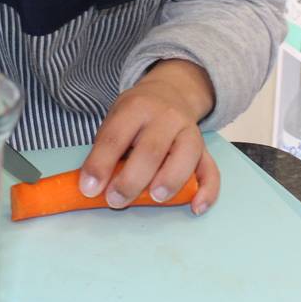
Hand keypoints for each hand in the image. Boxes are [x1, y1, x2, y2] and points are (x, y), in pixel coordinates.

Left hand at [79, 59, 218, 214]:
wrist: (170, 93)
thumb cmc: (136, 116)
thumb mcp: (115, 120)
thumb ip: (106, 150)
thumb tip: (92, 186)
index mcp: (136, 108)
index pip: (116, 137)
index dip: (101, 164)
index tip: (89, 189)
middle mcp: (166, 117)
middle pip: (151, 150)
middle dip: (132, 180)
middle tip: (116, 200)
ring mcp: (189, 131)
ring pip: (186, 156)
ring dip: (170, 181)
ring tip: (154, 199)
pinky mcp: (205, 148)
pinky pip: (211, 170)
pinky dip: (207, 191)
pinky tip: (196, 207)